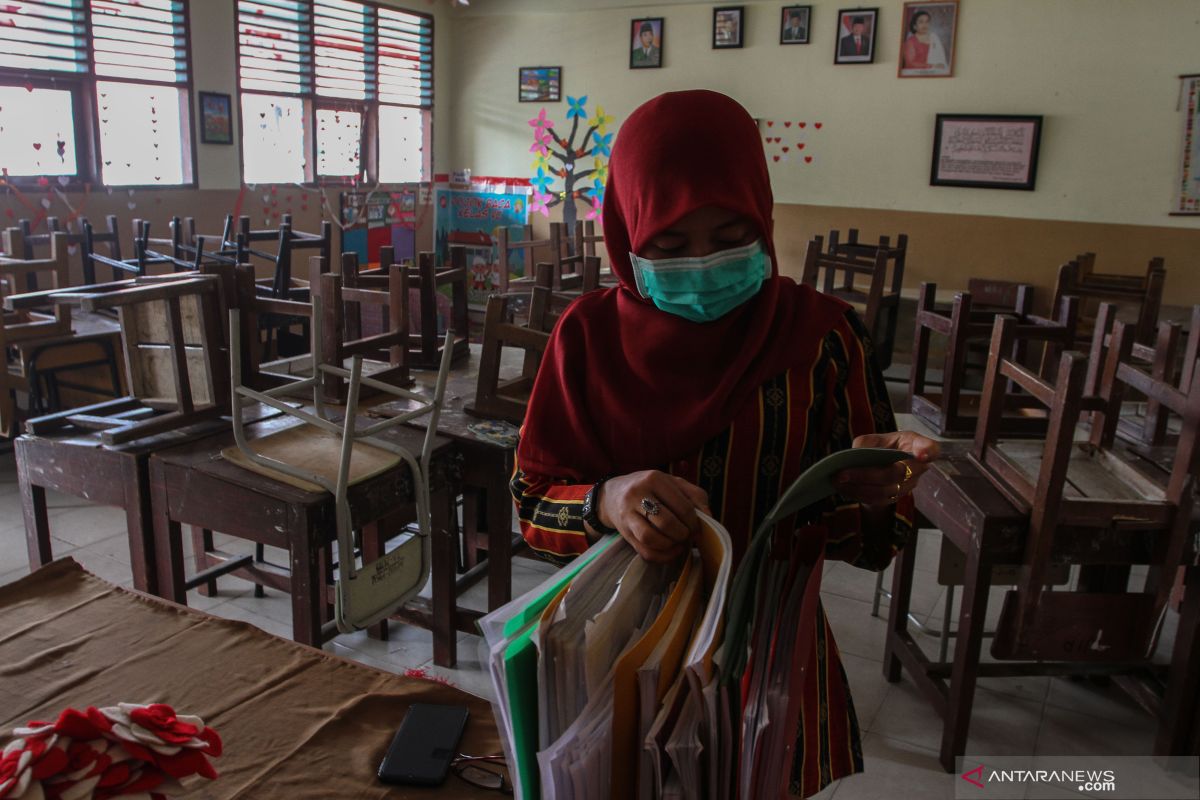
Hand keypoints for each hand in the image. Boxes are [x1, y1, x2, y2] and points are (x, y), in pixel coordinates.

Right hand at [595, 470, 710, 562]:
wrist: (613, 495)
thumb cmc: (651, 489)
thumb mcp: (673, 484)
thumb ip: (695, 496)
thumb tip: (709, 517)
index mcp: (654, 479)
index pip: (683, 507)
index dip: (695, 523)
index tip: (698, 529)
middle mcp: (637, 494)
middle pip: (667, 523)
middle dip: (684, 535)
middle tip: (688, 536)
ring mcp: (628, 514)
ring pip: (652, 538)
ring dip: (671, 546)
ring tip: (678, 543)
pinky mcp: (624, 532)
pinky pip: (644, 551)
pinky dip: (661, 556)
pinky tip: (669, 551)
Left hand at [833, 430, 939, 506]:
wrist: (883, 465)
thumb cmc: (882, 447)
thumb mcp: (875, 438)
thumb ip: (866, 443)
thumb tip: (855, 455)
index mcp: (917, 445)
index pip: (931, 448)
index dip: (927, 451)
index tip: (921, 454)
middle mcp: (918, 468)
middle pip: (896, 474)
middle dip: (866, 474)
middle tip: (841, 473)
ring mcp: (909, 485)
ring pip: (885, 490)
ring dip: (858, 487)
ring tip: (837, 480)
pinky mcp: (896, 498)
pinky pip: (878, 500)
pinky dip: (858, 494)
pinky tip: (842, 488)